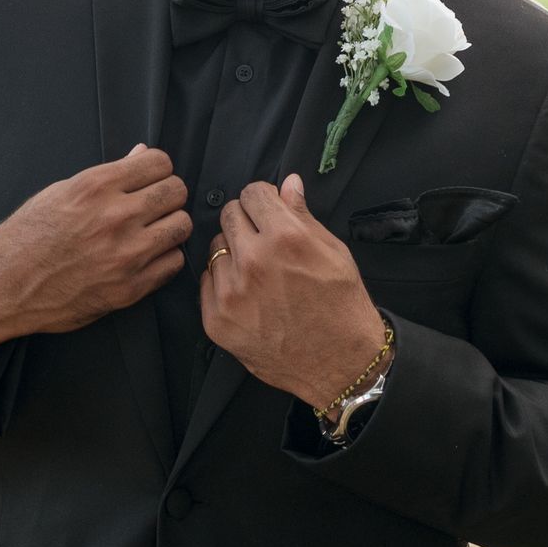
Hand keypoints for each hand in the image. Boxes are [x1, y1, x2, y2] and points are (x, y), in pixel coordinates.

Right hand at [0, 145, 189, 350]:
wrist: (6, 284)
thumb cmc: (29, 235)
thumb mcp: (61, 192)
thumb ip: (108, 175)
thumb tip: (141, 153)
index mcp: (96, 187)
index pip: (159, 162)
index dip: (158, 169)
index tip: (150, 179)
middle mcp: (115, 217)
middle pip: (177, 191)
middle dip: (168, 195)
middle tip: (155, 206)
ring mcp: (125, 254)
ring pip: (181, 226)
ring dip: (171, 226)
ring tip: (153, 231)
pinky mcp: (130, 287)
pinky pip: (173, 263)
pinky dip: (164, 258)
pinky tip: (148, 256)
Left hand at [199, 174, 386, 407]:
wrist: (340, 363)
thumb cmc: (341, 305)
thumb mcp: (333, 252)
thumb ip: (302, 215)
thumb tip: (288, 183)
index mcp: (286, 237)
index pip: (252, 193)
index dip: (263, 200)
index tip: (268, 211)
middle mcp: (254, 261)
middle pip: (229, 215)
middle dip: (246, 223)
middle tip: (263, 243)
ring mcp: (231, 292)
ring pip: (216, 248)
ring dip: (233, 254)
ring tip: (258, 275)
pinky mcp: (217, 319)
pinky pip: (206, 282)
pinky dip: (224, 284)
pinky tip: (249, 296)